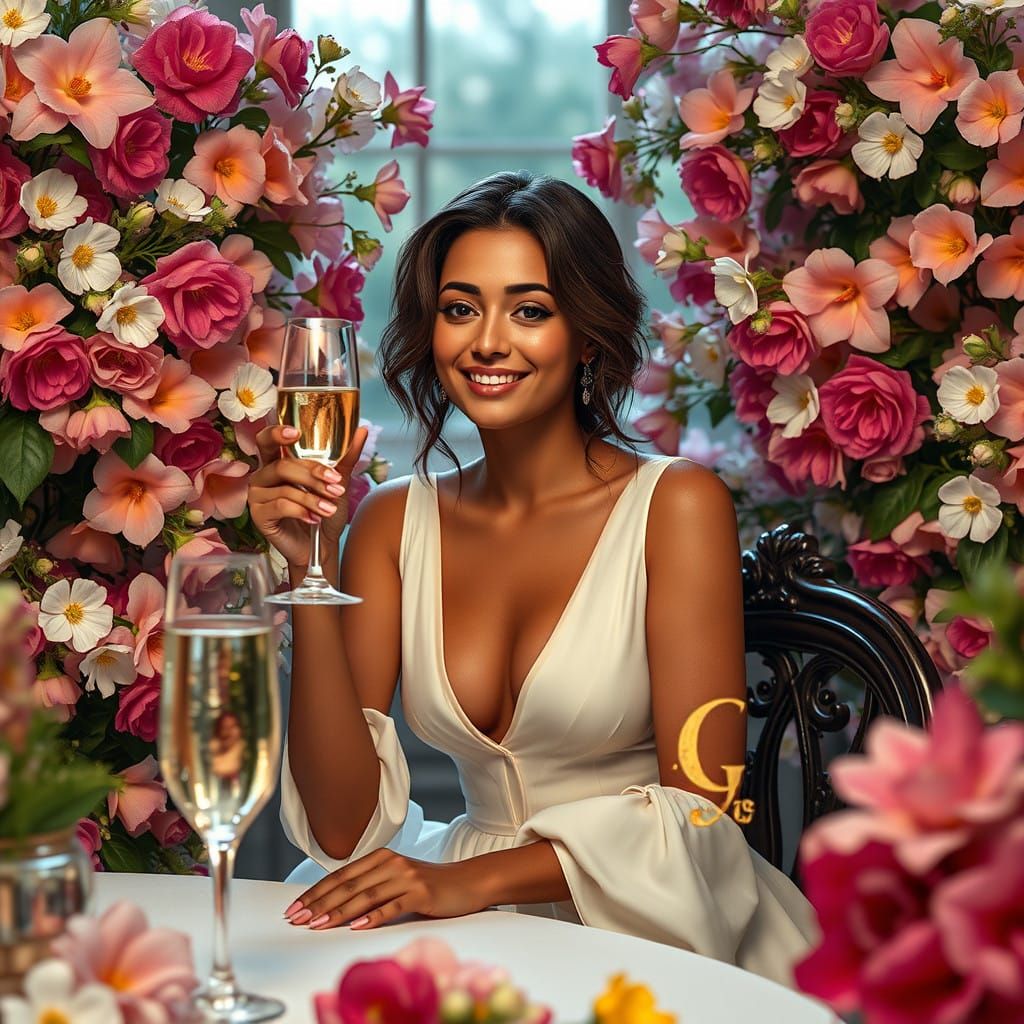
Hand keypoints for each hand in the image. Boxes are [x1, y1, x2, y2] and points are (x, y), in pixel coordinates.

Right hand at [248, 423, 368, 570]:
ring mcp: (258, 496)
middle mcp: (263, 476)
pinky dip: (302, 511)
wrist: (322, 544)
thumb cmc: (325, 511)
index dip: (277, 433)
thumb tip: (361, 431)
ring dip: (313, 498)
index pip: (268, 440)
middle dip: (313, 474)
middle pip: (283, 465)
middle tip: (336, 484)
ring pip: (285, 488)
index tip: (296, 433)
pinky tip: (314, 519)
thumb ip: (346, 457)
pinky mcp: (258, 516)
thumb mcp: (338, 482)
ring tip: (330, 508)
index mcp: (277, 461)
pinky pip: (280, 506)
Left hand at [282, 848, 490, 930]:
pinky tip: (356, 926)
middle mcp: (391, 863)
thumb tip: (334, 904)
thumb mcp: (396, 878)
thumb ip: (371, 885)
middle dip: (319, 903)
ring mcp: (406, 877)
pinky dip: (372, 917)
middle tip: (298, 919)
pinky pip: (392, 906)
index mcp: (381, 857)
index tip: (295, 908)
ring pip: (365, 895)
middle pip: (348, 885)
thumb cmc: (429, 885)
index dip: (316, 892)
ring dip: (339, 912)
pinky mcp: (421, 892)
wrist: (468, 881)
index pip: (341, 876)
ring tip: (319, 926)